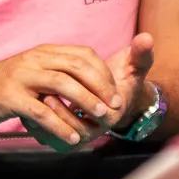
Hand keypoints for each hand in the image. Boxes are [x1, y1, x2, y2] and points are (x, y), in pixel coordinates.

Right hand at [0, 45, 123, 148]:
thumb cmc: (1, 87)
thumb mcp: (30, 73)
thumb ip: (55, 74)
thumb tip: (86, 84)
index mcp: (43, 52)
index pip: (83, 54)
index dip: (103, 73)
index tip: (115, 92)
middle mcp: (34, 59)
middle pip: (77, 67)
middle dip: (101, 87)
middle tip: (115, 107)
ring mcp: (21, 77)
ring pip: (62, 85)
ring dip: (86, 103)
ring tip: (101, 120)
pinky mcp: (9, 97)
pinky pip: (41, 111)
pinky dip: (60, 125)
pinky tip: (72, 137)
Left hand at [25, 33, 156, 151]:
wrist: (117, 96)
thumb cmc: (124, 79)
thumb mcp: (135, 66)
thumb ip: (141, 54)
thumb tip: (146, 38)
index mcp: (113, 112)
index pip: (93, 114)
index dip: (75, 100)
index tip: (57, 84)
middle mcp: (100, 128)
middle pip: (76, 130)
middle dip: (59, 114)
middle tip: (43, 96)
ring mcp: (85, 136)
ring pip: (64, 137)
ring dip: (49, 122)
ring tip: (37, 103)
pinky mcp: (72, 138)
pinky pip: (55, 140)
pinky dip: (42, 129)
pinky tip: (31, 114)